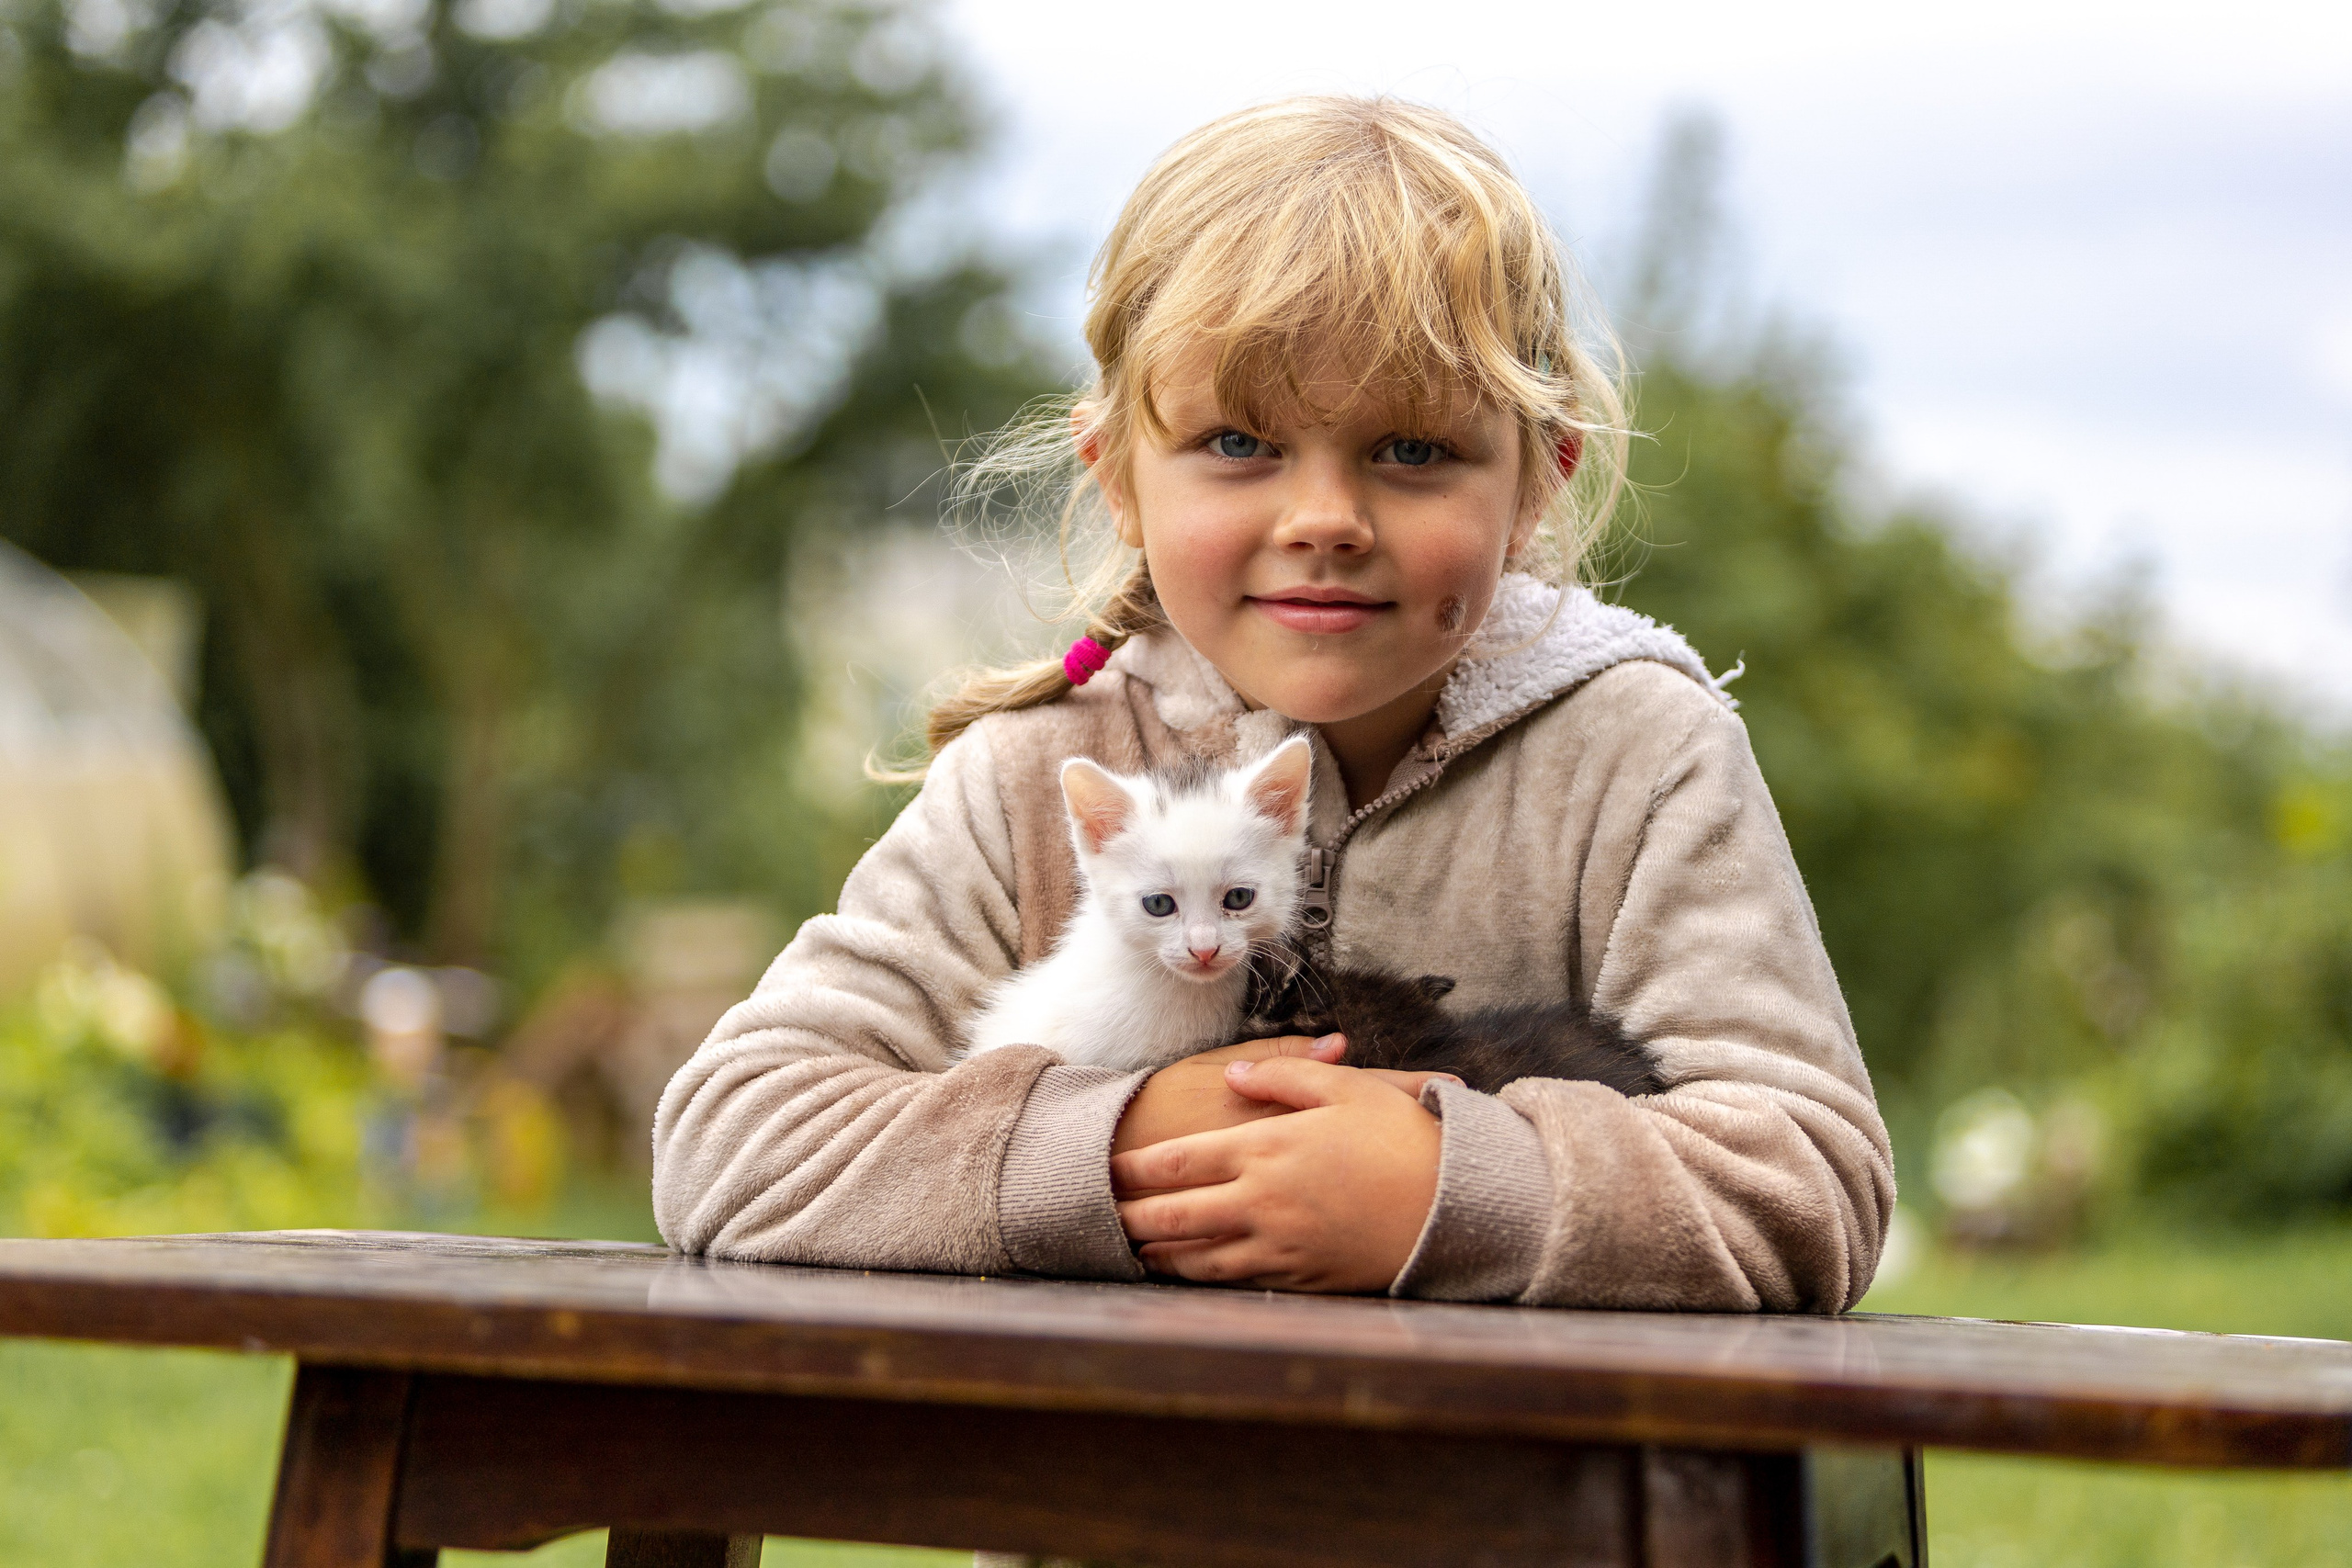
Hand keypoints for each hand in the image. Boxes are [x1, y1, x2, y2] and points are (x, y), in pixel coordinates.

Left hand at [1111, 1056, 1453, 1293]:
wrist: (1452, 1206)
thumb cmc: (1399, 1139)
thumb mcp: (1343, 1089)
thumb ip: (1280, 1077)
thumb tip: (1234, 1074)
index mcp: (1263, 1150)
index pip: (1175, 1163)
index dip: (1132, 1169)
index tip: (1105, 1168)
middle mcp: (1260, 1202)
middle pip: (1171, 1217)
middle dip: (1128, 1218)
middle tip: (1098, 1216)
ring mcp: (1278, 1246)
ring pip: (1196, 1258)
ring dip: (1157, 1253)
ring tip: (1130, 1248)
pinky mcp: (1300, 1277)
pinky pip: (1235, 1281)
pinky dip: (1200, 1278)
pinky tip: (1187, 1273)